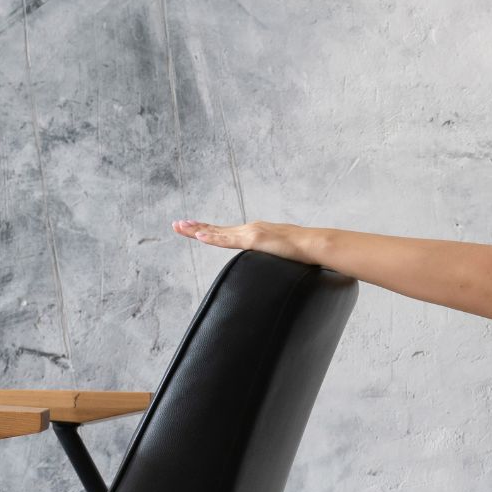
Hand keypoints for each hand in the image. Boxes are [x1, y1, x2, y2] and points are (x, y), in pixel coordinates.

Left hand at [171, 218, 306, 259]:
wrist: (315, 245)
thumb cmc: (303, 252)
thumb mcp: (281, 254)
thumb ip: (272, 258)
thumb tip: (272, 268)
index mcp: (255, 233)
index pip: (226, 232)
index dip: (209, 230)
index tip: (193, 228)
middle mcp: (250, 229)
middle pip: (217, 229)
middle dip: (195, 227)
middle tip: (176, 224)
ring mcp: (251, 232)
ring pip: (218, 232)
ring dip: (197, 230)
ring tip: (179, 227)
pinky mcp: (255, 239)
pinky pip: (229, 240)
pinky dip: (212, 237)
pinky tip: (198, 236)